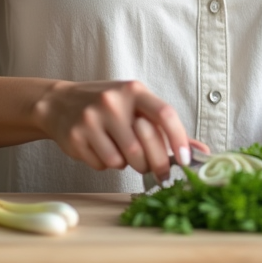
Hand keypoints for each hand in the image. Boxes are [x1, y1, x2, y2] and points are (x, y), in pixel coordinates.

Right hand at [32, 79, 198, 180]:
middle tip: (157, 172)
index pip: (164, 114)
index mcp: (134, 90)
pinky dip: (106, 164)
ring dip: (127, 165)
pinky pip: (102, 164)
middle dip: (154, 165)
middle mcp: (112, 101)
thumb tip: (202, 153)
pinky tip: (99, 148)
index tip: (186, 160)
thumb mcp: (136, 106)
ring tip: (119, 151)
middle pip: (143, 146)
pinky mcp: (76, 136)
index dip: (179, 140)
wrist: (58, 103)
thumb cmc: (107, 106)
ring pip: (122, 160)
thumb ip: (166, 128)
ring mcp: (92, 118)